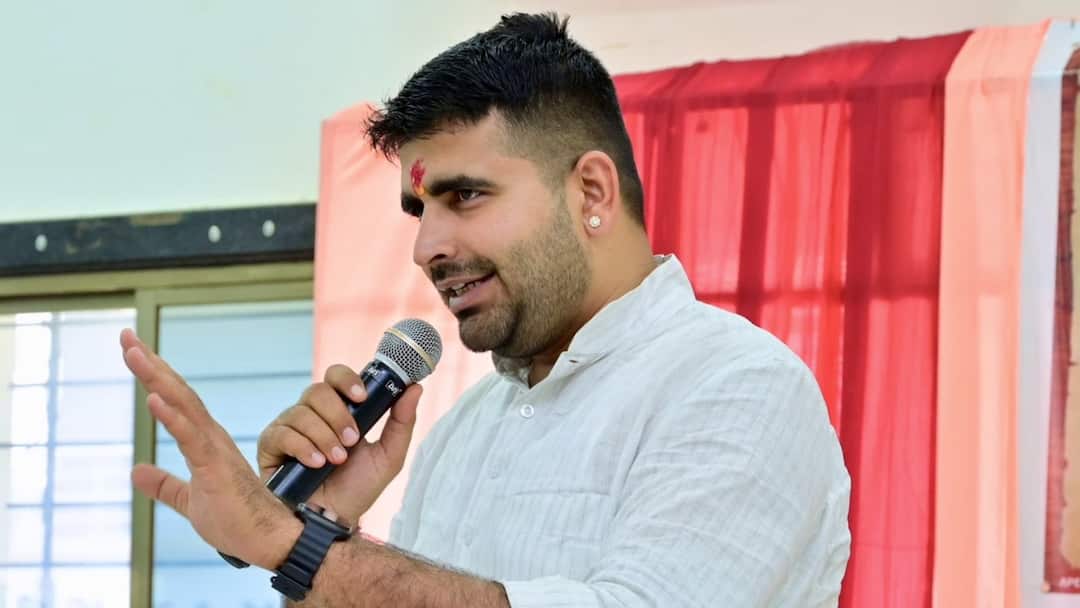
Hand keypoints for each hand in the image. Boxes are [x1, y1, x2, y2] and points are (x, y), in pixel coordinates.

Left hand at [120, 329, 300, 570]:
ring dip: (156, 377)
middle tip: (125, 335)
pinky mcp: (215, 468)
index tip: (131, 347)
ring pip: (183, 404)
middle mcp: (211, 436)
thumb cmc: (238, 521)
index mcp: (205, 441)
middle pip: (177, 391)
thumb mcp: (190, 500)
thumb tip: (135, 471)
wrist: (271, 541)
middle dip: (149, 362)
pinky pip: (191, 438)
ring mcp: (214, 449)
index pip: (175, 399)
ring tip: (133, 352)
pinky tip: (154, 398)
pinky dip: (172, 417)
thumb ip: (165, 485)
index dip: (153, 373)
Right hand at [257, 364, 422, 525]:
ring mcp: (290, 427)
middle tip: (351, 440)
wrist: (333, 521)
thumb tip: (415, 388)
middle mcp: (312, 414)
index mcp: (339, 410)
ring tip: (335, 460)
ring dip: (324, 436)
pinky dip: (302, 447)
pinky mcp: (271, 446)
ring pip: (301, 412)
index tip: (362, 396)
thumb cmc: (357, 488)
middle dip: (338, 415)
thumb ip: (402, 422)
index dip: (347, 379)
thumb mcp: (388, 457)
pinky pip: (282, 433)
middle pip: (317, 390)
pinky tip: (315, 464)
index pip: (336, 376)